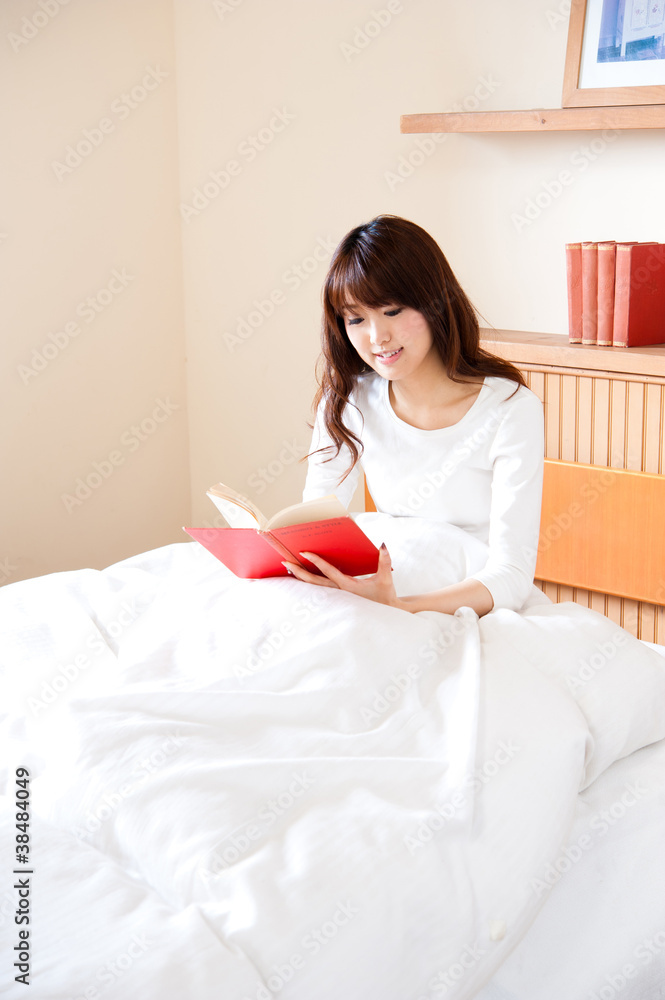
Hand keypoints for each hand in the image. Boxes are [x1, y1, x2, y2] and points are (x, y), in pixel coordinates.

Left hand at [282, 543, 401, 608]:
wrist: (386, 614)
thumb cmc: (385, 596)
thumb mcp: (386, 578)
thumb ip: (385, 561)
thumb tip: (383, 545)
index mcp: (348, 586)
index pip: (328, 572)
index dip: (316, 561)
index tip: (304, 552)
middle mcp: (339, 592)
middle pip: (314, 582)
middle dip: (299, 571)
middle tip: (285, 561)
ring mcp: (336, 597)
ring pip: (314, 587)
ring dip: (301, 578)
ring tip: (288, 568)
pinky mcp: (336, 599)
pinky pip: (318, 591)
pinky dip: (308, 584)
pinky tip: (299, 577)